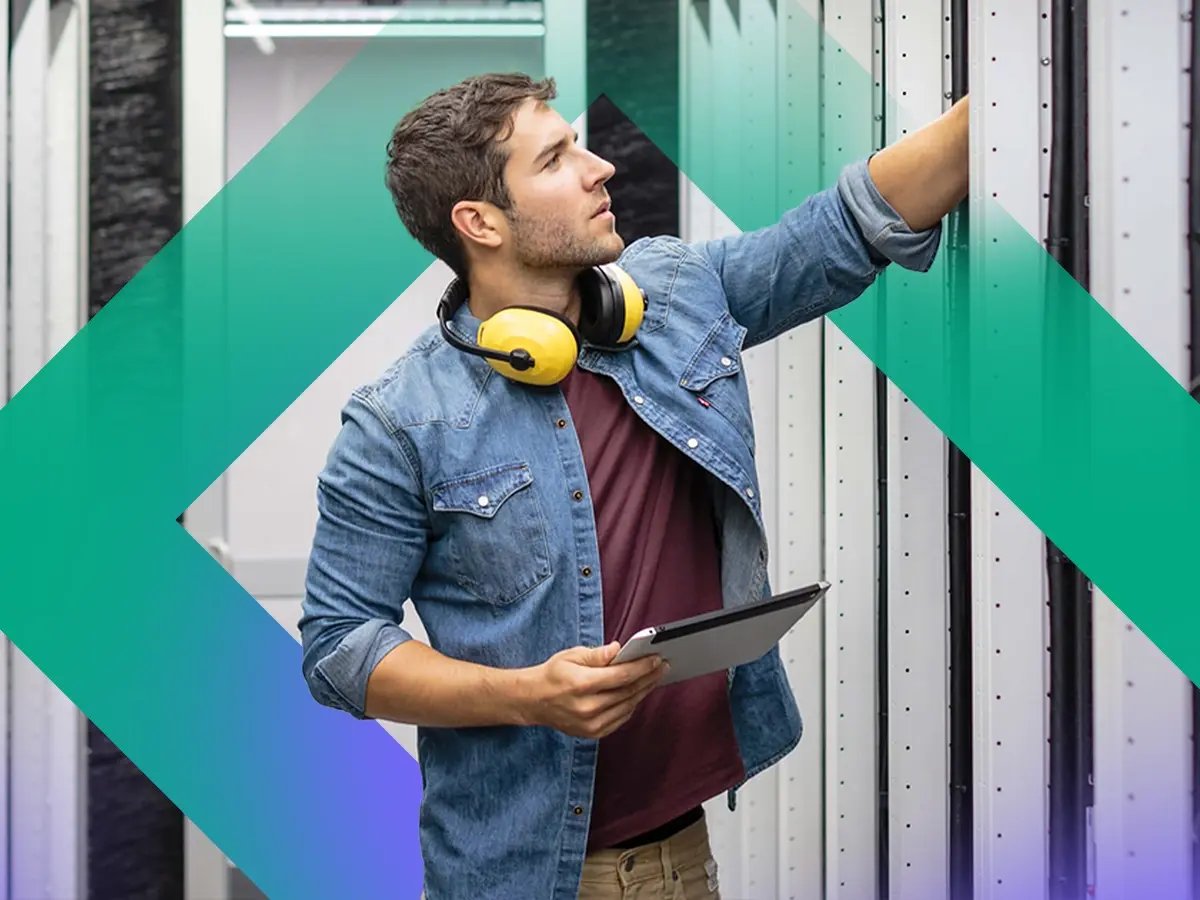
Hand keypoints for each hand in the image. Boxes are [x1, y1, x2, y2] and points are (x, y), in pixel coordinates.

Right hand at [518, 642, 667, 738]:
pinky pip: (620, 719)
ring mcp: (591, 724)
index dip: (642, 667)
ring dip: (643, 692)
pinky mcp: (593, 733)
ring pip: (627, 707)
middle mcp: (588, 707)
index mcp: (582, 684)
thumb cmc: (553, 674)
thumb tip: (618, 649)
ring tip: (653, 679)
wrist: (533, 701)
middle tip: (662, 667)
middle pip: (628, 692)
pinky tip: (637, 694)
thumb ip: (597, 655)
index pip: (621, 676)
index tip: (657, 659)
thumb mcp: (571, 656)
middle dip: (648, 678)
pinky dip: (631, 705)